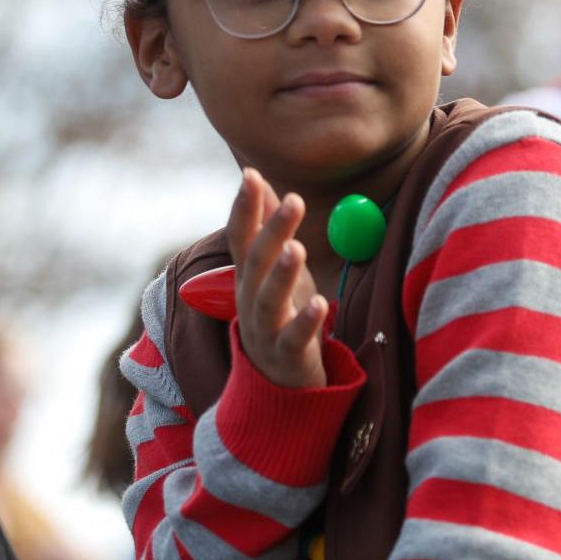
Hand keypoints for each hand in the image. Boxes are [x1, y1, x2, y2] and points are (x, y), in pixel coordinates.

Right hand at [228, 168, 326, 387]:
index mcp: (247, 277)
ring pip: (269, 299)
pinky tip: (321, 303)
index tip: (251, 174)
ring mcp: (265, 329)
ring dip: (282, 273)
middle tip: (294, 200)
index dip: (244, 207)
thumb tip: (263, 182)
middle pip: (257, 262)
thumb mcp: (273, 272)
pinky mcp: (287, 356)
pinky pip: (294, 337)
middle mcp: (249, 300)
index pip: (240, 237)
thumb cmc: (280, 316)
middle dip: (272, 230)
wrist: (276, 385)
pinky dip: (306, 320)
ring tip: (298, 248)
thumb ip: (267, 230)